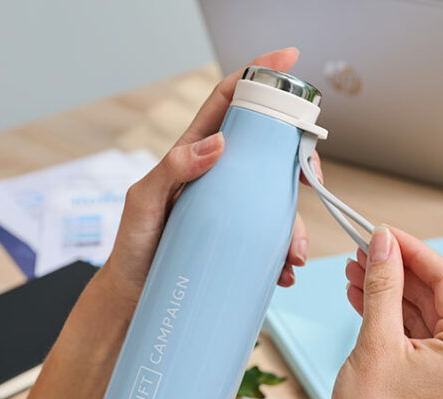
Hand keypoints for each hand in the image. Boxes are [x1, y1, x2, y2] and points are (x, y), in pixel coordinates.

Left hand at [103, 47, 322, 301]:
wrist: (134, 294)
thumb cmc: (134, 243)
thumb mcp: (142, 200)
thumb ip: (173, 168)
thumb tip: (219, 142)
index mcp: (194, 152)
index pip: (228, 101)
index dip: (257, 75)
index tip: (288, 60)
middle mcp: (219, 174)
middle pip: (269, 147)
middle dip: (298, 154)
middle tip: (309, 175)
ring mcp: (232, 206)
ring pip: (280, 198)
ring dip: (297, 223)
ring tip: (294, 252)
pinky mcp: (239, 238)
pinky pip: (274, 238)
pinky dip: (286, 255)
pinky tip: (285, 272)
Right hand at [336, 227, 442, 398]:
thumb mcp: (375, 341)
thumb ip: (383, 284)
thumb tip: (384, 243)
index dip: (412, 250)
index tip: (382, 232)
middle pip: (438, 297)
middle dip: (398, 271)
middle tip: (364, 250)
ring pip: (428, 317)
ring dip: (393, 293)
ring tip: (358, 272)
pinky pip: (423, 339)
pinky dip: (396, 320)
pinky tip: (366, 300)